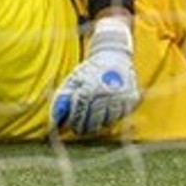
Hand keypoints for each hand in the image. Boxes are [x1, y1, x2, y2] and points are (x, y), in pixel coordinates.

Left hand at [52, 17, 139, 135]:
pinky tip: (106, 113)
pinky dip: (112, 118)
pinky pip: (120, 117)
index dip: (74, 124)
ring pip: (107, 122)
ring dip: (99, 124)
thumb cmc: (90, 70)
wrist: (113, 55)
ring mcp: (120, 97)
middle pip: (93, 123)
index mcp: (89, 89)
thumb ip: (63, 99)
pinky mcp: (131, 99)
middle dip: (85, 128)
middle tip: (81, 130)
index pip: (79, 115)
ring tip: (93, 122)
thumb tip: (55, 120)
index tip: (72, 128)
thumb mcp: (74, 79)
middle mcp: (106, 94)